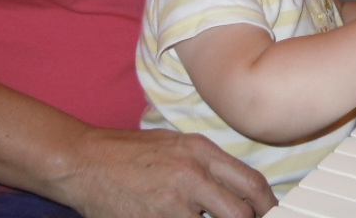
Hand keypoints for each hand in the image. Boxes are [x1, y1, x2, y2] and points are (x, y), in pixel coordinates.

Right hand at [58, 127, 275, 217]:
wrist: (84, 161)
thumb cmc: (129, 153)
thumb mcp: (176, 145)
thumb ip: (208, 166)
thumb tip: (239, 189)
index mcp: (200, 151)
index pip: (251, 183)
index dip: (268, 206)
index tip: (271, 214)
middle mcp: (191, 175)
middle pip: (240, 213)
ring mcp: (171, 202)